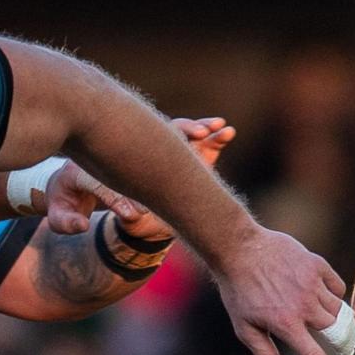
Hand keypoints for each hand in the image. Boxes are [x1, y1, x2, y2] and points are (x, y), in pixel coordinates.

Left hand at [42, 116, 234, 236]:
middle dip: (174, 137)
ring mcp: (136, 149)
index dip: (121, 194)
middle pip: (144, 140)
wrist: (70, 187)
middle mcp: (116, 151)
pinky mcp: (152, 153)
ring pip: (167, 134)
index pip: (108, 178)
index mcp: (88, 166)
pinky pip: (178, 140)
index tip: (133, 215)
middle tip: (199, 135)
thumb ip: (65, 221)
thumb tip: (80, 225)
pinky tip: (225, 132)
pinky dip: (202, 136)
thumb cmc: (66, 201)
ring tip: (217, 128)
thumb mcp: (60, 214)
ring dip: (194, 130)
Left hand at [114, 117, 235, 239]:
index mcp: (144, 160)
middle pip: (178, 132)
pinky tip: (228, 132)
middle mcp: (164, 154)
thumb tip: (129, 213)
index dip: (166, 136)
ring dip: (209, 129)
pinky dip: (219, 138)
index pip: (153, 139)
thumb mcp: (128, 217)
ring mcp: (184, 157)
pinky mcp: (202, 164)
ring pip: (197, 137)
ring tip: (223, 129)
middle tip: (203, 132)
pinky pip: (211, 147)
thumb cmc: (135, 218)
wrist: (155, 226)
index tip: (176, 135)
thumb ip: (126, 212)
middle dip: (191, 128)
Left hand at [213, 228, 346, 354]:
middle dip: (343, 348)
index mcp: (286, 324)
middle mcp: (304, 306)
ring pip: (339, 310)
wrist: (237, 250)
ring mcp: (312, 284)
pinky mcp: (317, 265)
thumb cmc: (238, 291)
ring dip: (336, 320)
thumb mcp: (244, 328)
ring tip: (325, 323)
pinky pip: (338, 286)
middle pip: (337, 334)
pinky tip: (322, 297)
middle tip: (342, 354)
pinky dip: (334, 295)